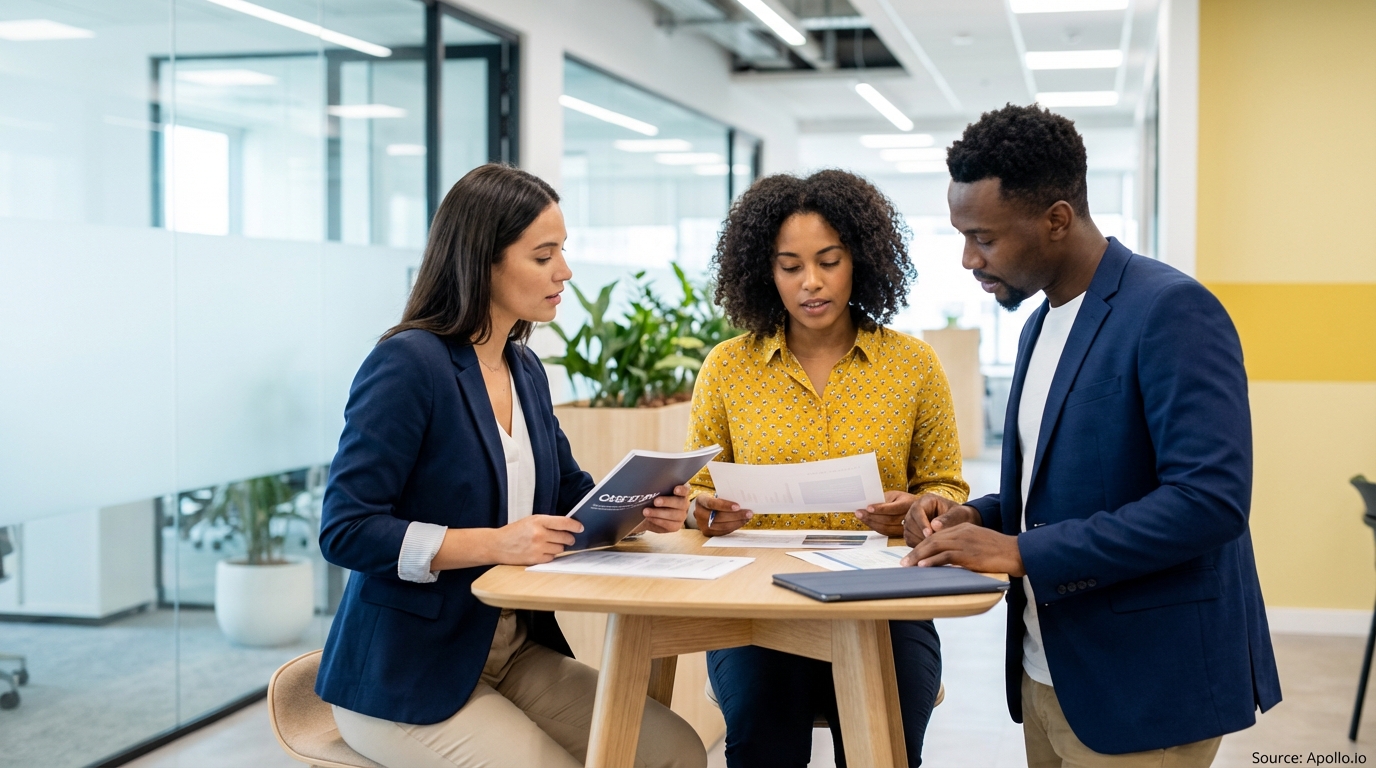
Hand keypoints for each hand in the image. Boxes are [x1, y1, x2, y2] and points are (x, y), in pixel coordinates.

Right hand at [490, 514, 583, 565]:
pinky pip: (552, 558)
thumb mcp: (530, 520)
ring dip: (558, 547)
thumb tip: (567, 526)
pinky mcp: (535, 559)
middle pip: (565, 537)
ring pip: (560, 549)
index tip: (580, 528)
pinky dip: (550, 556)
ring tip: (548, 544)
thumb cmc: (515, 532)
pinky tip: (542, 552)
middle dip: (569, 538)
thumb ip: (547, 522)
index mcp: (538, 520)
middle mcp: (539, 533)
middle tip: (568, 539)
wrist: (497, 545)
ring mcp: (538, 547)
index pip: (564, 522)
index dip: (575, 526)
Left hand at [632, 485, 691, 533]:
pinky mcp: (676, 526)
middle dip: (667, 502)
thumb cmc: (653, 499)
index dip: (682, 490)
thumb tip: (647, 485)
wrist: (649, 515)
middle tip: (655, 501)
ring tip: (646, 511)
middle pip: (680, 503)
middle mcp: (684, 504)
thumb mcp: (654, 492)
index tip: (675, 489)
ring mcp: (682, 516)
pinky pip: (669, 524)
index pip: (685, 490)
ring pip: (674, 515)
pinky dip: (658, 521)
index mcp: (681, 492)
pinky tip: (649, 518)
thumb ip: (656, 488)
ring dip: (659, 513)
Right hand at [692, 493, 752, 535]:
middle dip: (736, 515)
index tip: (738, 506)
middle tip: (748, 513)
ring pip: (722, 526)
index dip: (725, 505)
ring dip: (737, 522)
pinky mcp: (708, 533)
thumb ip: (724, 497)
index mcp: (701, 501)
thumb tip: (742, 501)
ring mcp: (702, 525)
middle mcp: (699, 514)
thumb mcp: (714, 495)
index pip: (712, 504)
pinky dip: (734, 527)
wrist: (702, 510)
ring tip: (747, 517)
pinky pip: (723, 531)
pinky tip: (741, 522)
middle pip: (719, 517)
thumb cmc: (712, 500)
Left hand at [855, 491, 914, 536]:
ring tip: (860, 516)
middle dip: (871, 517)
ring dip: (870, 523)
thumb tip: (867, 506)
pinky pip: (886, 532)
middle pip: (888, 520)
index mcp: (908, 504)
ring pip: (886, 528)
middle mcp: (908, 517)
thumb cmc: (902, 499)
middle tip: (858, 512)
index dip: (881, 509)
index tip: (868, 507)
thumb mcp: (895, 495)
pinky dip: (874, 527)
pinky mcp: (900, 534)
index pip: (894, 508)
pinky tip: (866, 522)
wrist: (916, 508)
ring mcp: (905, 527)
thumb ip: (884, 500)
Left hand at [900, 522, 1025, 575]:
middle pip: (932, 539)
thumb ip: (964, 546)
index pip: (937, 535)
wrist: (1016, 552)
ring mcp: (964, 541)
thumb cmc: (1000, 551)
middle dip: (916, 551)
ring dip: (919, 556)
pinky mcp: (968, 553)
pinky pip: (945, 556)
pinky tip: (923, 566)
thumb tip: (951, 559)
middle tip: (904, 562)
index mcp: (963, 528)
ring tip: (908, 565)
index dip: (923, 545)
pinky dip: (932, 561)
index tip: (913, 555)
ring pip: (935, 546)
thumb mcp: (979, 543)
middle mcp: (961, 532)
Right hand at [903, 494, 979, 545]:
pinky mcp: (911, 532)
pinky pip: (910, 541)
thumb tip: (934, 526)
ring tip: (935, 548)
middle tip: (934, 544)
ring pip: (909, 533)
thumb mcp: (958, 514)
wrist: (960, 523)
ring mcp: (912, 521)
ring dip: (920, 542)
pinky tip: (931, 550)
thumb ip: (948, 519)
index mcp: (926, 500)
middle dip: (920, 535)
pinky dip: (919, 547)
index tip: (929, 534)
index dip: (921, 523)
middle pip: (910, 522)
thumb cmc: (960, 516)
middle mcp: (915, 510)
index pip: (917, 510)